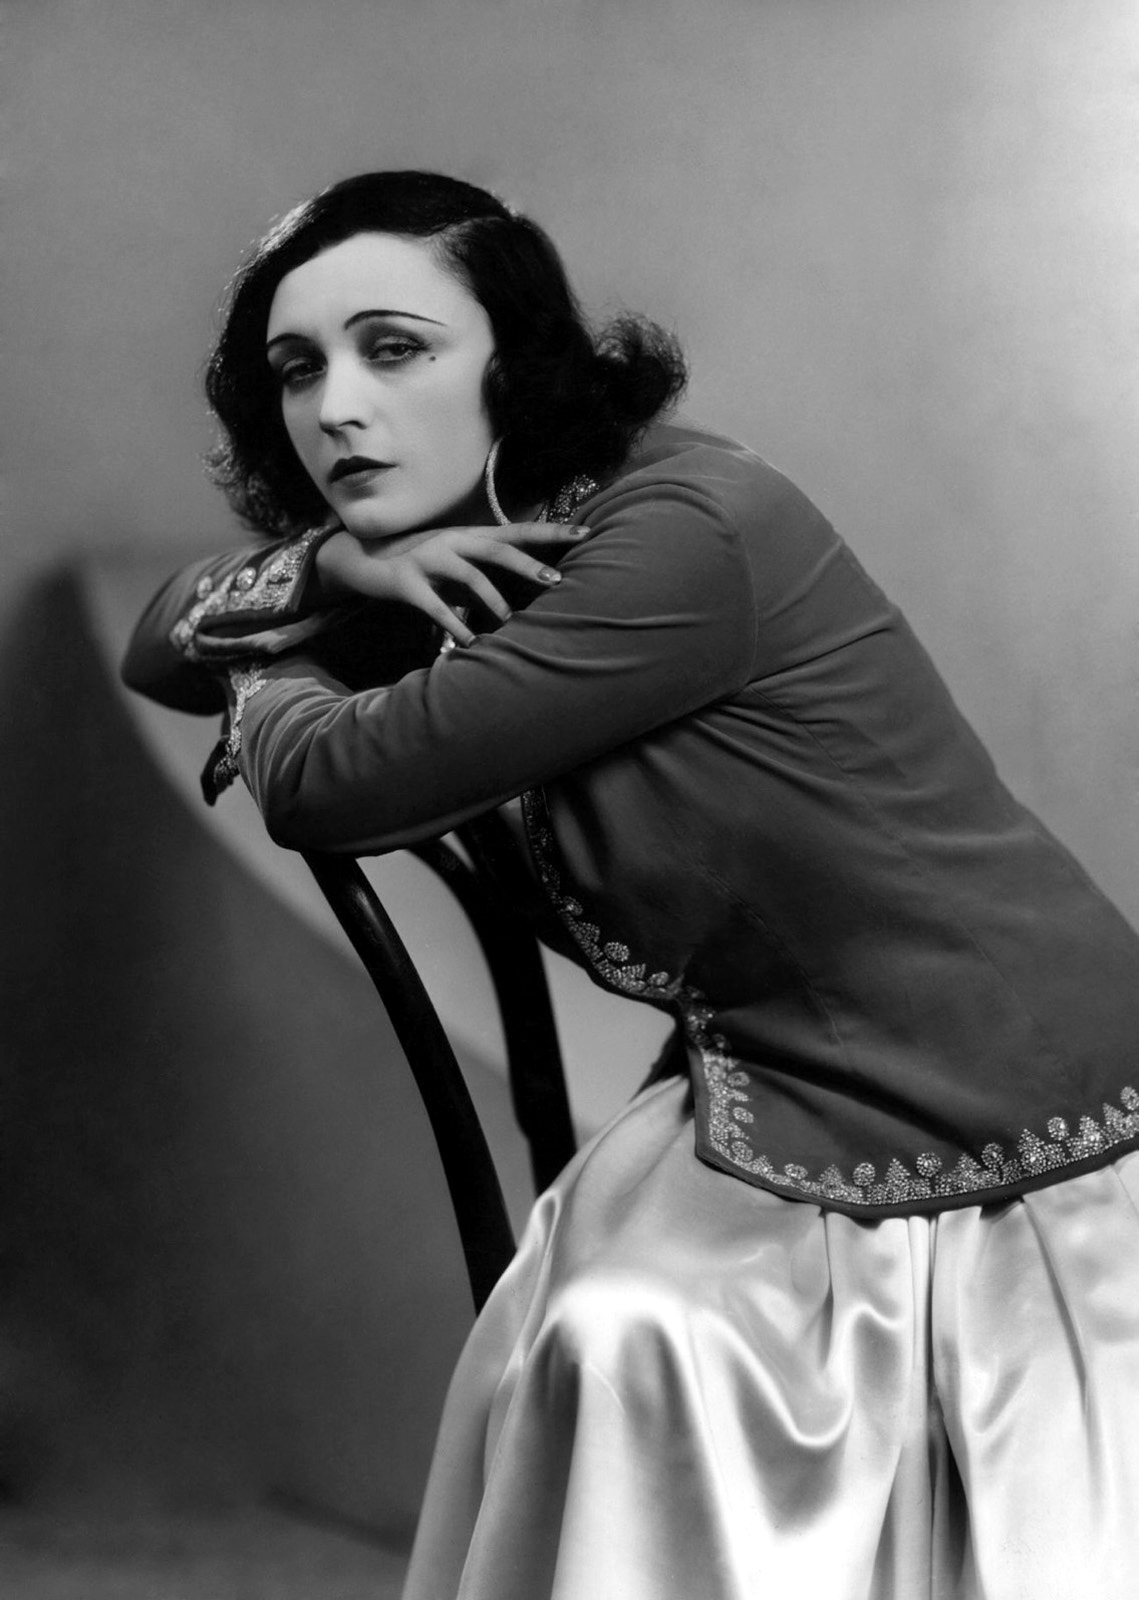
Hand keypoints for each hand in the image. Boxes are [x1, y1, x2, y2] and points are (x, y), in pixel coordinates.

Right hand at [315, 521, 591, 645]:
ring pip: (469, 577)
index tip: (585, 532)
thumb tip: (530, 588)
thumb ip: (488, 572)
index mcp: (469, 535)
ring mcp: (428, 559)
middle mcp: (452, 541)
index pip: (517, 530)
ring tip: (510, 623)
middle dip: (528, 565)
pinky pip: (436, 607)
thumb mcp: (457, 563)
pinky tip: (471, 644)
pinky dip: (455, 626)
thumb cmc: (421, 564)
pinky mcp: (407, 583)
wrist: (362, 558)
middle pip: (497, 548)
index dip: (551, 531)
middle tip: (556, 581)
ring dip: (493, 601)